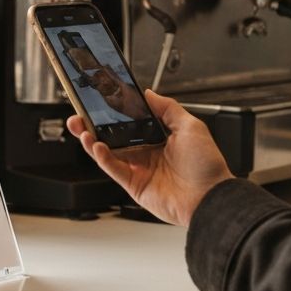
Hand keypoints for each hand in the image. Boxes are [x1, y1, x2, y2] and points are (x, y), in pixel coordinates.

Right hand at [66, 90, 233, 226]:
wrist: (211, 197)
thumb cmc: (207, 165)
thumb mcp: (190, 126)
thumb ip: (167, 108)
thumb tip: (149, 93)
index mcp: (159, 139)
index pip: (129, 123)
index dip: (113, 114)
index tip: (100, 103)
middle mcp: (146, 154)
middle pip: (113, 137)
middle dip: (93, 126)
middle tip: (79, 116)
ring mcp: (139, 170)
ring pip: (108, 153)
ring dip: (92, 141)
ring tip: (81, 129)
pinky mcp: (134, 185)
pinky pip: (113, 169)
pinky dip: (102, 158)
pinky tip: (97, 146)